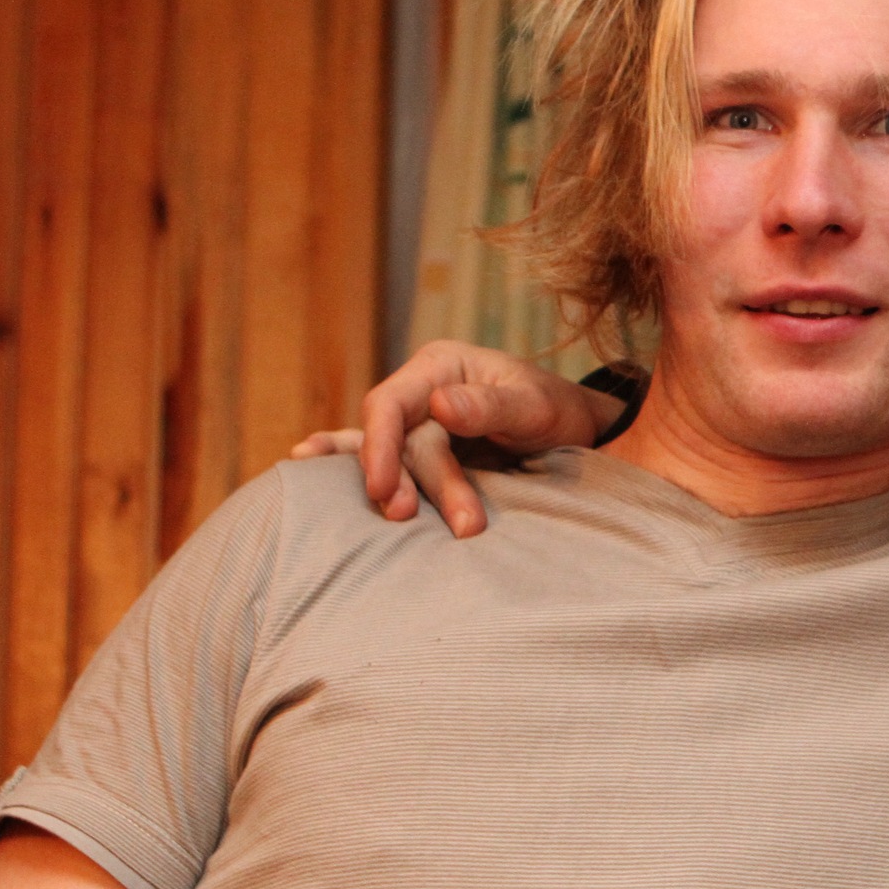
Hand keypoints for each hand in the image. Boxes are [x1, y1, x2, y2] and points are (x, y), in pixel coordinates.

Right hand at [289, 341, 619, 537]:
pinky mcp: (424, 454)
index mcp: (440, 367)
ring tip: (397, 520)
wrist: (582, 433)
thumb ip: (492, 406)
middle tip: (418, 520)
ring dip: (394, 492)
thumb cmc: (559, 411)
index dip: (379, 447)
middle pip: (396, 442)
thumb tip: (439, 405)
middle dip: (408, 484)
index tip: (385, 490)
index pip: (390, 405)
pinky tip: (306, 466)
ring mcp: (420, 425)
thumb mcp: (537, 405)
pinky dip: (358, 469)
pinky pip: (386, 463)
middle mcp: (421, 393)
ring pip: (392, 460)